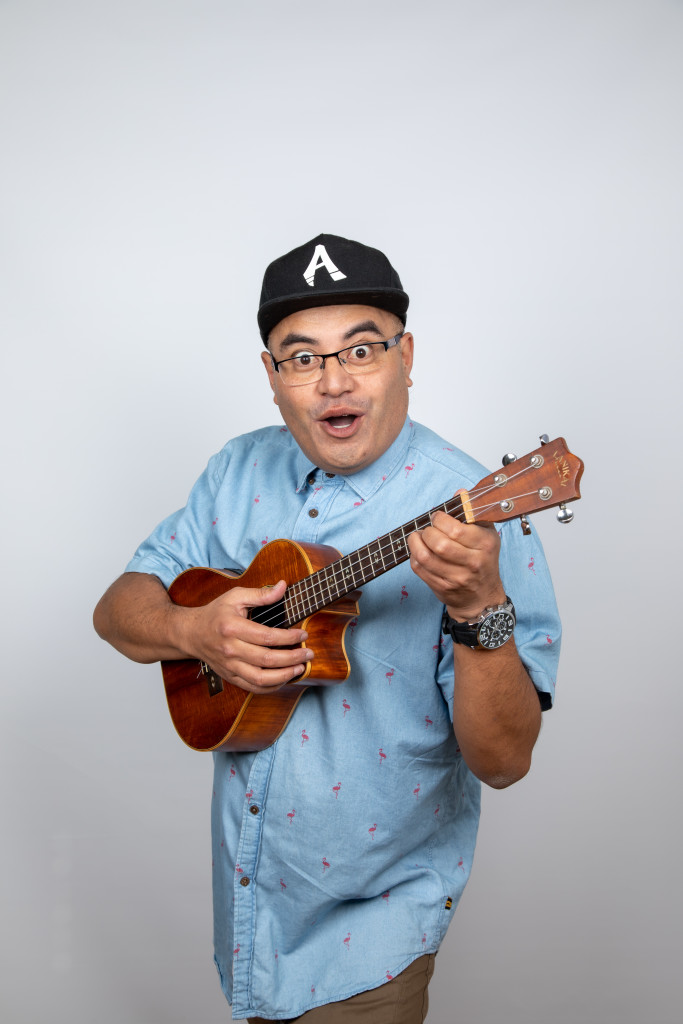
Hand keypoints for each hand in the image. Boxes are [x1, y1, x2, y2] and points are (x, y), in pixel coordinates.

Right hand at [180, 579, 313, 692]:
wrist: (191, 634)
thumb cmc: (216, 613)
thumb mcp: (235, 596)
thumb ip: (260, 594)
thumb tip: (283, 586)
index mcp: (232, 628)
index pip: (266, 637)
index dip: (288, 637)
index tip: (303, 634)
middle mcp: (230, 649)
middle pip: (267, 659)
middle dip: (292, 658)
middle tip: (309, 653)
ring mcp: (229, 666)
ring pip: (260, 678)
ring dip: (284, 676)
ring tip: (300, 668)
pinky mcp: (230, 676)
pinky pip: (253, 687)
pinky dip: (271, 687)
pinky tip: (284, 678)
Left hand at [407, 512, 504, 619]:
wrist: (482, 596)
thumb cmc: (483, 559)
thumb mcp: (486, 534)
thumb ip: (473, 512)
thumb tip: (460, 493)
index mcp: (485, 544)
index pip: (455, 529)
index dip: (440, 519)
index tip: (437, 517)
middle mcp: (473, 562)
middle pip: (438, 544)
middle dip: (427, 531)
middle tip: (428, 529)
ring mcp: (457, 578)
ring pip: (425, 557)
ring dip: (415, 543)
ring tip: (418, 537)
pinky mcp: (442, 588)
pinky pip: (419, 569)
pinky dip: (414, 556)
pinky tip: (419, 551)